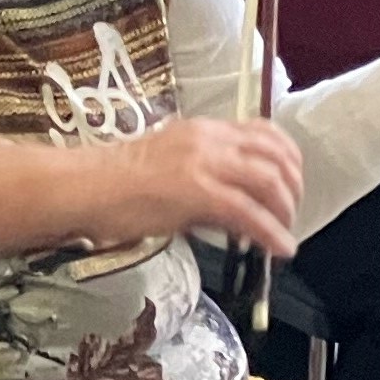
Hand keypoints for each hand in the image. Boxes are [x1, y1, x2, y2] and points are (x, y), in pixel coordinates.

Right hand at [63, 114, 305, 260]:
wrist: (86, 187)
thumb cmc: (117, 185)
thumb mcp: (172, 169)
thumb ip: (207, 181)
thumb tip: (235, 211)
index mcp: (204, 130)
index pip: (263, 132)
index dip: (288, 160)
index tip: (291, 184)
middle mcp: (210, 139)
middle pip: (275, 155)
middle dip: (293, 187)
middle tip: (290, 214)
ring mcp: (203, 163)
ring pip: (268, 179)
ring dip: (285, 210)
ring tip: (285, 233)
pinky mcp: (196, 191)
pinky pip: (247, 212)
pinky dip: (270, 232)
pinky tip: (278, 249)